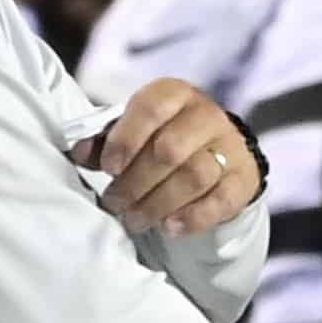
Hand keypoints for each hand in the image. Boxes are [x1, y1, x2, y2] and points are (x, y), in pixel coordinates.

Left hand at [68, 77, 257, 236]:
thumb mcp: (131, 132)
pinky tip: (170, 228)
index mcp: (174, 94)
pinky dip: (194, 217)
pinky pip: (222, 199)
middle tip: (114, 203)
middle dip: (136, 182)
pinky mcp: (245, 177)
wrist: (211, 152)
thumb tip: (77, 152)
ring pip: (195, 176)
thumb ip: (103, 141)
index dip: (126, 138)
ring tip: (135, 220)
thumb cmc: (158, 139)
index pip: (151, 108)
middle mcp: (206, 114)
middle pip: (171, 149)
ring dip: (159, 204)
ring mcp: (230, 145)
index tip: (108, 167)